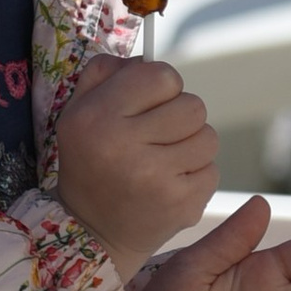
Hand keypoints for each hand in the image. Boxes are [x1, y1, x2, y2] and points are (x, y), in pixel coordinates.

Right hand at [53, 52, 219, 281]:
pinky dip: (196, 175)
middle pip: (193, 106)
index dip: (162, 86)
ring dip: (192, 145)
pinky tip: (170, 183)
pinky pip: (212, 171)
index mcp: (97, 117)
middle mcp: (125, 147)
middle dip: (180, 116)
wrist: (92, 232)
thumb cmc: (90, 160)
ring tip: (164, 160)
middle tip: (158, 134)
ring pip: (208, 138)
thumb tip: (148, 58)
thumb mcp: (78, 110)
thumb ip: (106, 72)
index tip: (149, 104)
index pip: (162, 75)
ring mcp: (157, 180)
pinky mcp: (182, 206)